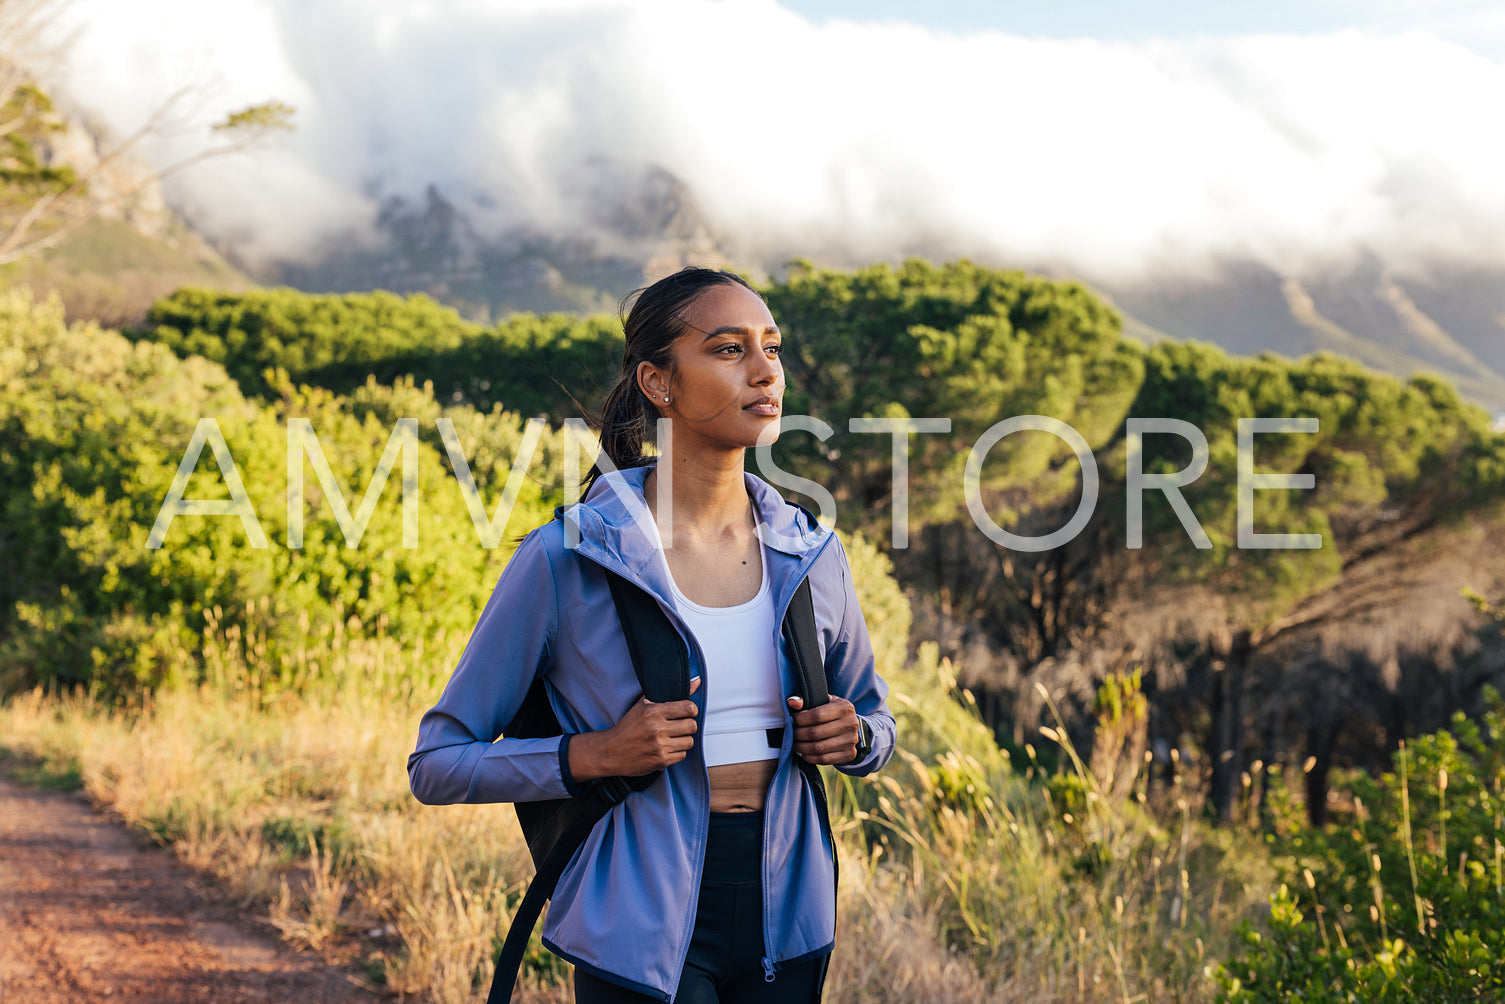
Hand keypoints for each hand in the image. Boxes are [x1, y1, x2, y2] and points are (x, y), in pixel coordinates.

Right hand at [570, 678, 700, 780]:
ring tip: (673, 737)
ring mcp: (659, 746)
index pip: (689, 708)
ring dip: (683, 739)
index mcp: (653, 711)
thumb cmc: (627, 727)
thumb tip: (697, 681)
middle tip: (680, 726)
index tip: (686, 712)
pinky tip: (667, 748)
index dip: (691, 710)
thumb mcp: (644, 704)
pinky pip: (682, 755)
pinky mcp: (660, 761)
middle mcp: (657, 729)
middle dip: (688, 725)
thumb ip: (670, 691)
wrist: (610, 751)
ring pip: (689, 742)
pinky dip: (677, 752)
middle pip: (692, 726)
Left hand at [787, 694, 859, 765]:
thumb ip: (805, 699)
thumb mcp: (822, 700)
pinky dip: (809, 757)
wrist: (850, 726)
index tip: (792, 720)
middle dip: (798, 734)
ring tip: (795, 743)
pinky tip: (804, 752)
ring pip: (818, 748)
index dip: (800, 719)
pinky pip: (823, 759)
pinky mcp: (849, 754)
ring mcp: (851, 740)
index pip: (817, 715)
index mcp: (844, 707)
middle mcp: (850, 724)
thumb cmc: (831, 711)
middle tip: (791, 733)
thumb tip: (791, 702)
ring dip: (801, 747)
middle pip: (816, 733)